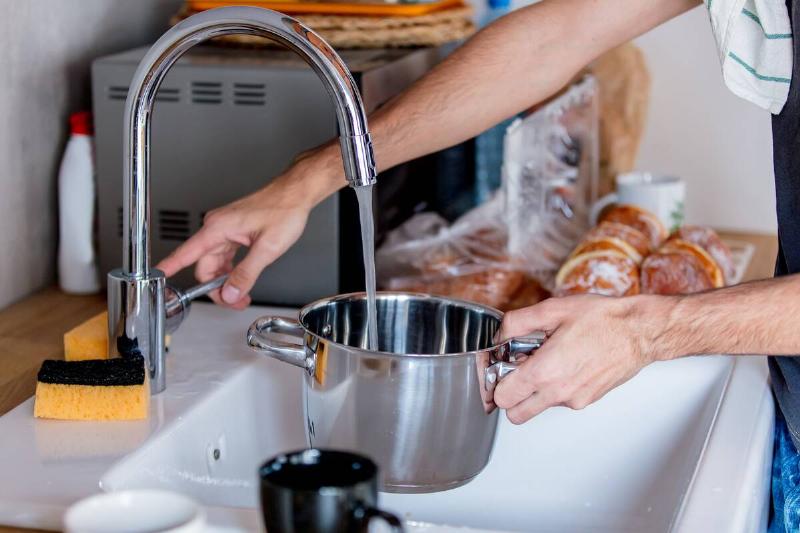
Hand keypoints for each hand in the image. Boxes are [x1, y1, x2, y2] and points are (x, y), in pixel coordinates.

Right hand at [156, 176, 314, 309]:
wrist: (295, 194)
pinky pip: (225, 256)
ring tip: (242, 295)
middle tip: (235, 301)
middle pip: (205, 266)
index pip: (186, 253)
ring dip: (226, 281)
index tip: (155, 278)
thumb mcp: (267, 248)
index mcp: (218, 228)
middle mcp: (217, 227)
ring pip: (216, 263)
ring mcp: (225, 229)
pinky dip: (232, 270)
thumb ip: (246, 273)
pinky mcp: (234, 231)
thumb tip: (230, 292)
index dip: (169, 268)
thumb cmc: (284, 210)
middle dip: (218, 288)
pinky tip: (243, 278)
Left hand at [494, 294, 670, 423]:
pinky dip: (556, 386)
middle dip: (512, 394)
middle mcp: (558, 392)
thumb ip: (517, 322)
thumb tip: (500, 335)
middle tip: (520, 368)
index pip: (503, 397)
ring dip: (536, 389)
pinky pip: (560, 400)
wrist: (639, 331)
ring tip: (550, 358)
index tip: (504, 364)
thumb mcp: (552, 309)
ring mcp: (574, 400)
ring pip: (538, 407)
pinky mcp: (587, 400)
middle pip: (516, 414)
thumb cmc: (602, 319)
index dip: (497, 380)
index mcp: (545, 371)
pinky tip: (566, 362)